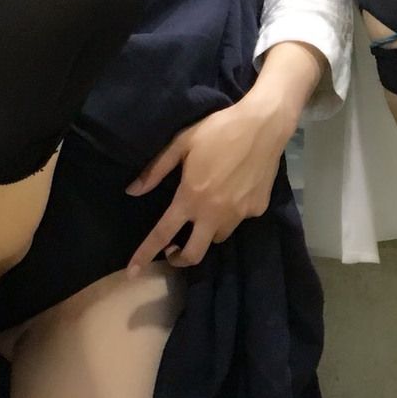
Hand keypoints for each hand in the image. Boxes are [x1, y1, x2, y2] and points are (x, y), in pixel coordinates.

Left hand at [124, 98, 291, 273]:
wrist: (263, 125)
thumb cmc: (218, 130)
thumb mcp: (182, 143)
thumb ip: (156, 170)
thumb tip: (133, 191)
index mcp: (191, 197)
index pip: (162, 234)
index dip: (145, 254)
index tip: (132, 272)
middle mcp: (214, 213)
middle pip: (194, 254)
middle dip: (180, 259)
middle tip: (174, 249)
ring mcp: (238, 214)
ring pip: (218, 237)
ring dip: (207, 232)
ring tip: (207, 212)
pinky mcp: (258, 209)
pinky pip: (239, 220)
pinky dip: (231, 213)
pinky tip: (233, 192)